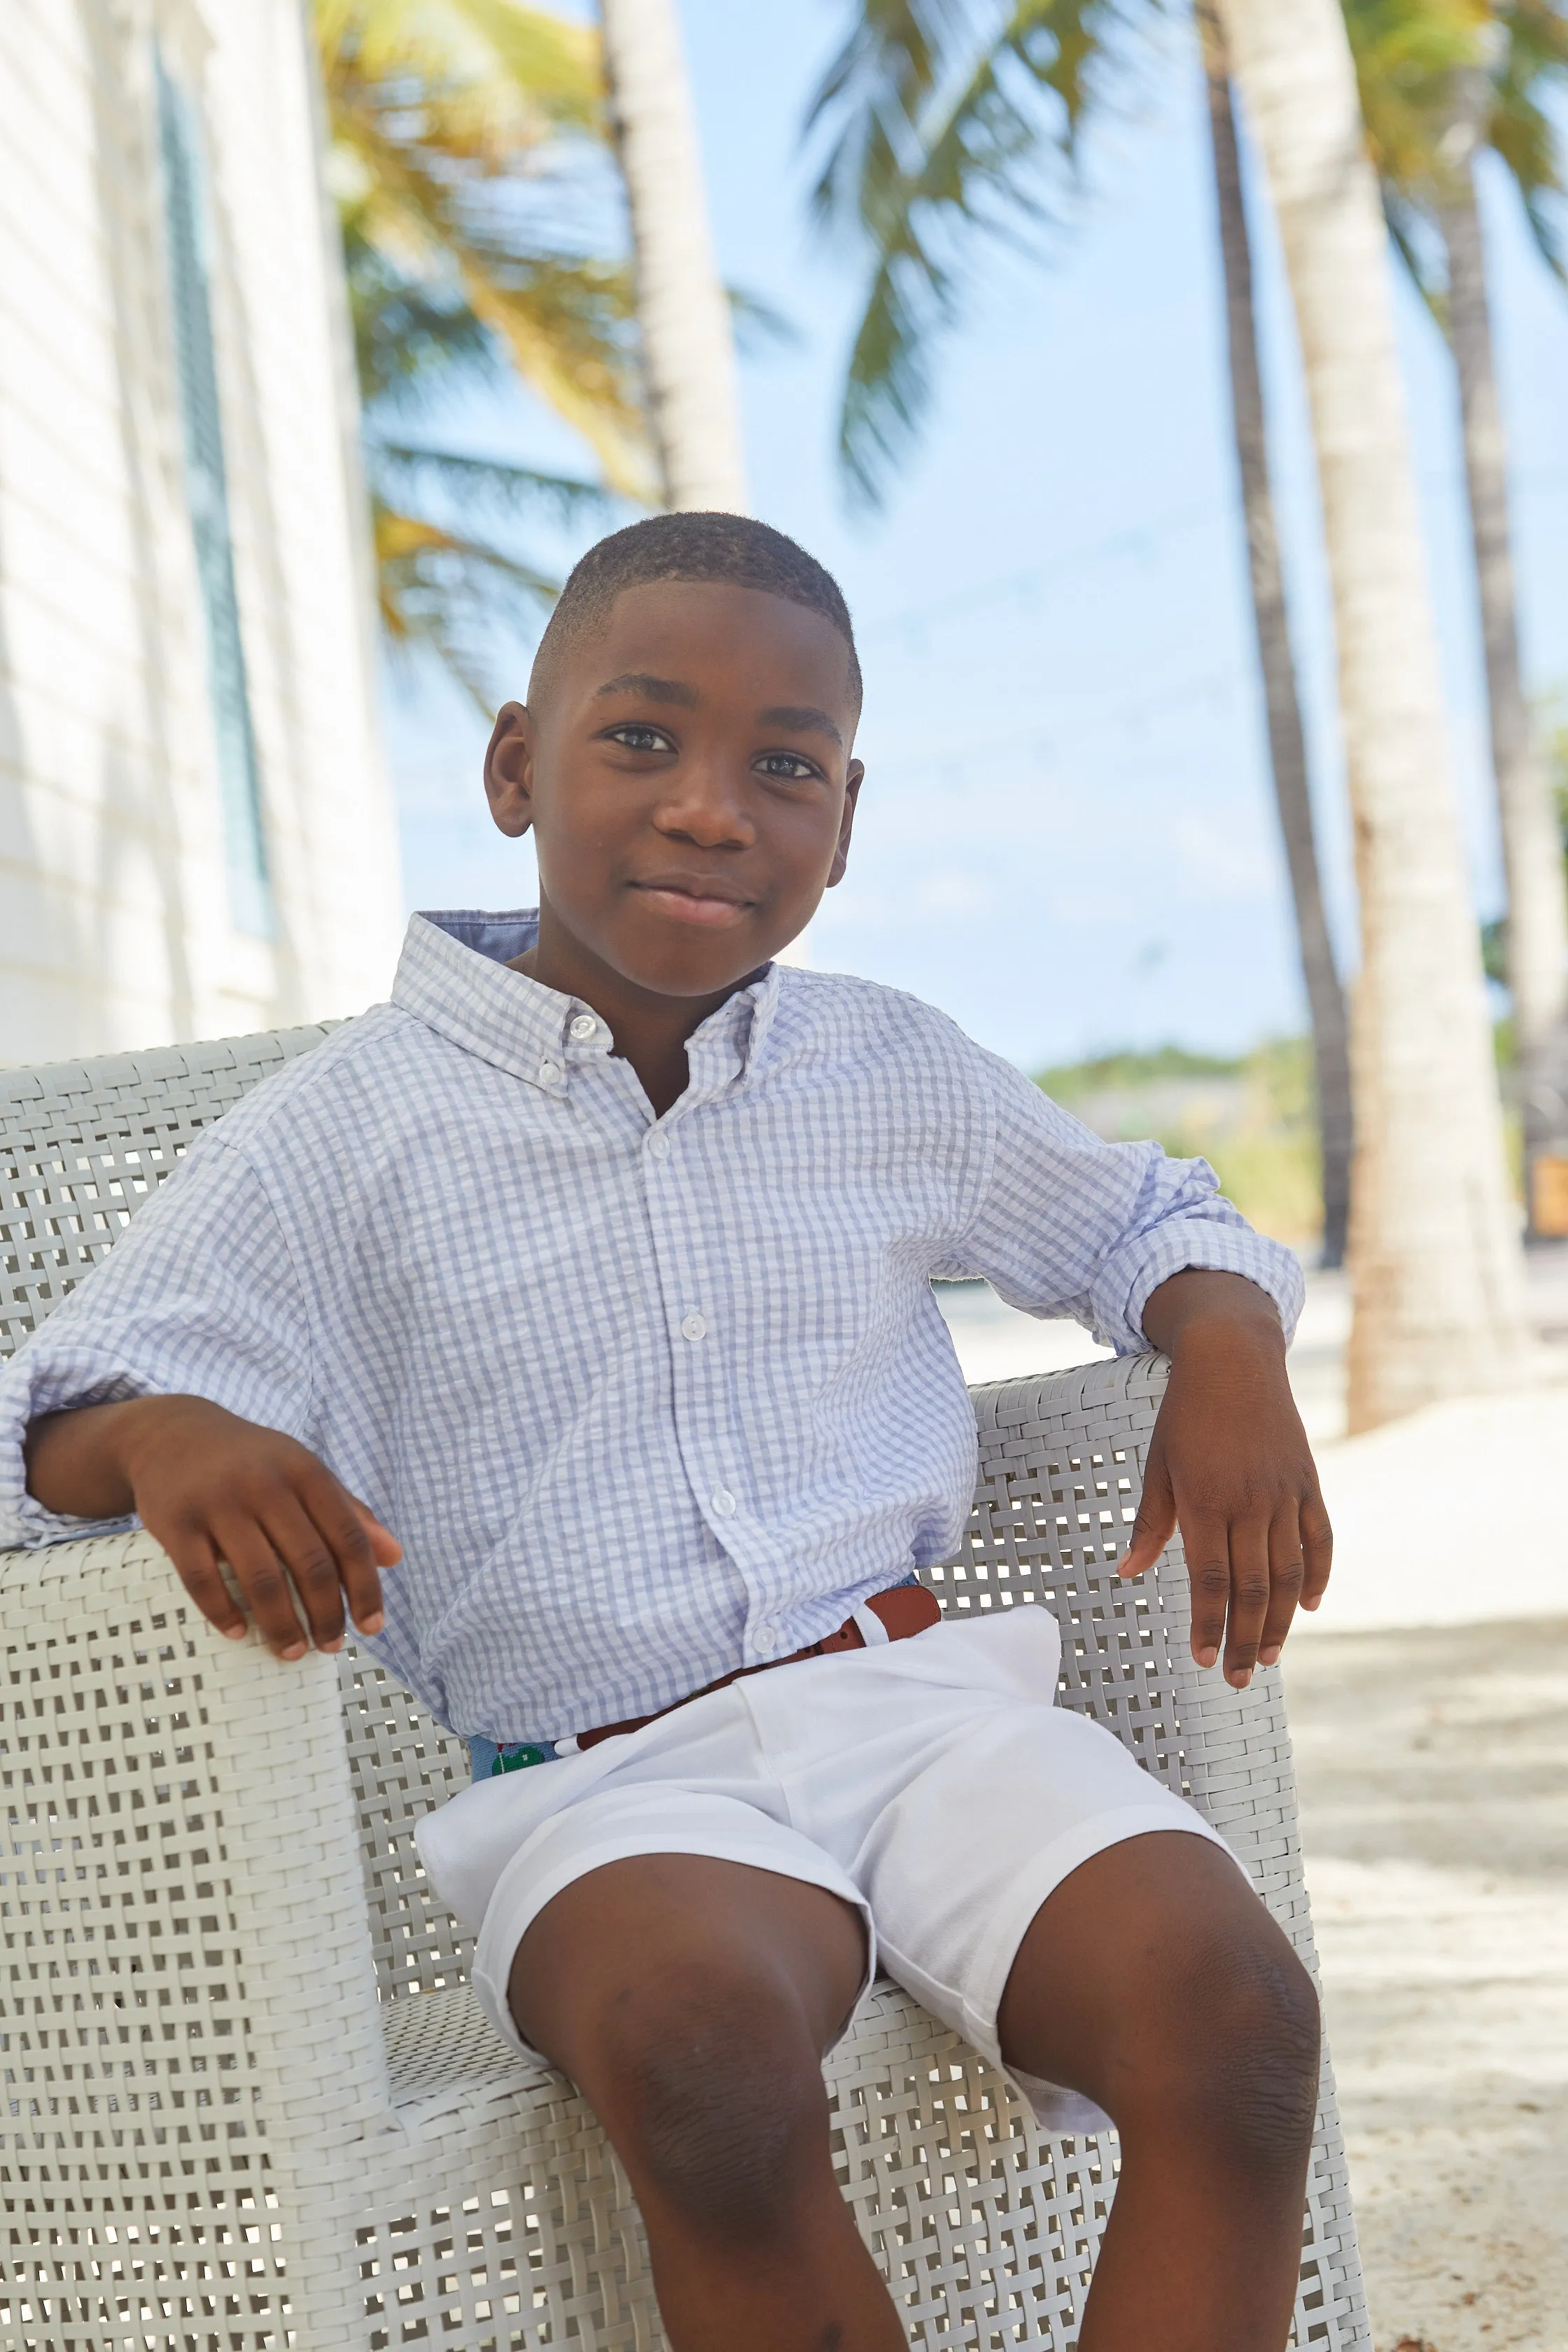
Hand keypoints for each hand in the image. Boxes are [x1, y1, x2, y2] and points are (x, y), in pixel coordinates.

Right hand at [25, 1394, 400, 1659]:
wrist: (172, 1433)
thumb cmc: (252, 1462)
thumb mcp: (304, 1471)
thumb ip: (349, 1512)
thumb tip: (395, 1557)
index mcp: (305, 1472)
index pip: (348, 1538)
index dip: (365, 1587)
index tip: (372, 1627)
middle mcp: (266, 1485)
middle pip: (309, 1564)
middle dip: (326, 1615)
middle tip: (331, 1646)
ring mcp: (219, 1503)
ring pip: (260, 1579)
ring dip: (281, 1625)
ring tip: (292, 1652)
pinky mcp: (176, 1522)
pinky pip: (202, 1579)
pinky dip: (223, 1613)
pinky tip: (238, 1633)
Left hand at [1122, 1272, 1331, 1684]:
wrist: (1233, 1358)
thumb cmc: (1184, 1414)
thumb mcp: (1157, 1466)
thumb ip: (1150, 1525)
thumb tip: (1127, 1573)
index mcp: (1205, 1501)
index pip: (1209, 1581)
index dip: (1207, 1625)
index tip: (1202, 1659)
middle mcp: (1249, 1503)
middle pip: (1251, 1588)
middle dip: (1243, 1639)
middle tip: (1236, 1678)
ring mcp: (1284, 1493)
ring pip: (1287, 1573)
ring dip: (1279, 1620)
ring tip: (1268, 1656)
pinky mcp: (1308, 1481)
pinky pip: (1319, 1538)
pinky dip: (1317, 1574)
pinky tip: (1309, 1606)